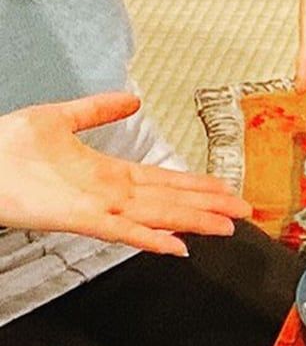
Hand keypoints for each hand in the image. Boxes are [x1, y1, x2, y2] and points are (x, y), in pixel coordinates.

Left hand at [0, 94, 250, 256]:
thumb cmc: (7, 148)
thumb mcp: (58, 117)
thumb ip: (97, 109)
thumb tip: (132, 100)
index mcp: (108, 172)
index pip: (164, 180)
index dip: (198, 185)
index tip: (225, 188)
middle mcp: (110, 193)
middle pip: (171, 200)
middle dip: (210, 206)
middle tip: (243, 212)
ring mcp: (99, 207)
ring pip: (158, 216)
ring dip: (194, 222)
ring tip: (225, 227)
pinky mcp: (81, 218)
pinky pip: (123, 231)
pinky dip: (151, 239)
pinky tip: (176, 246)